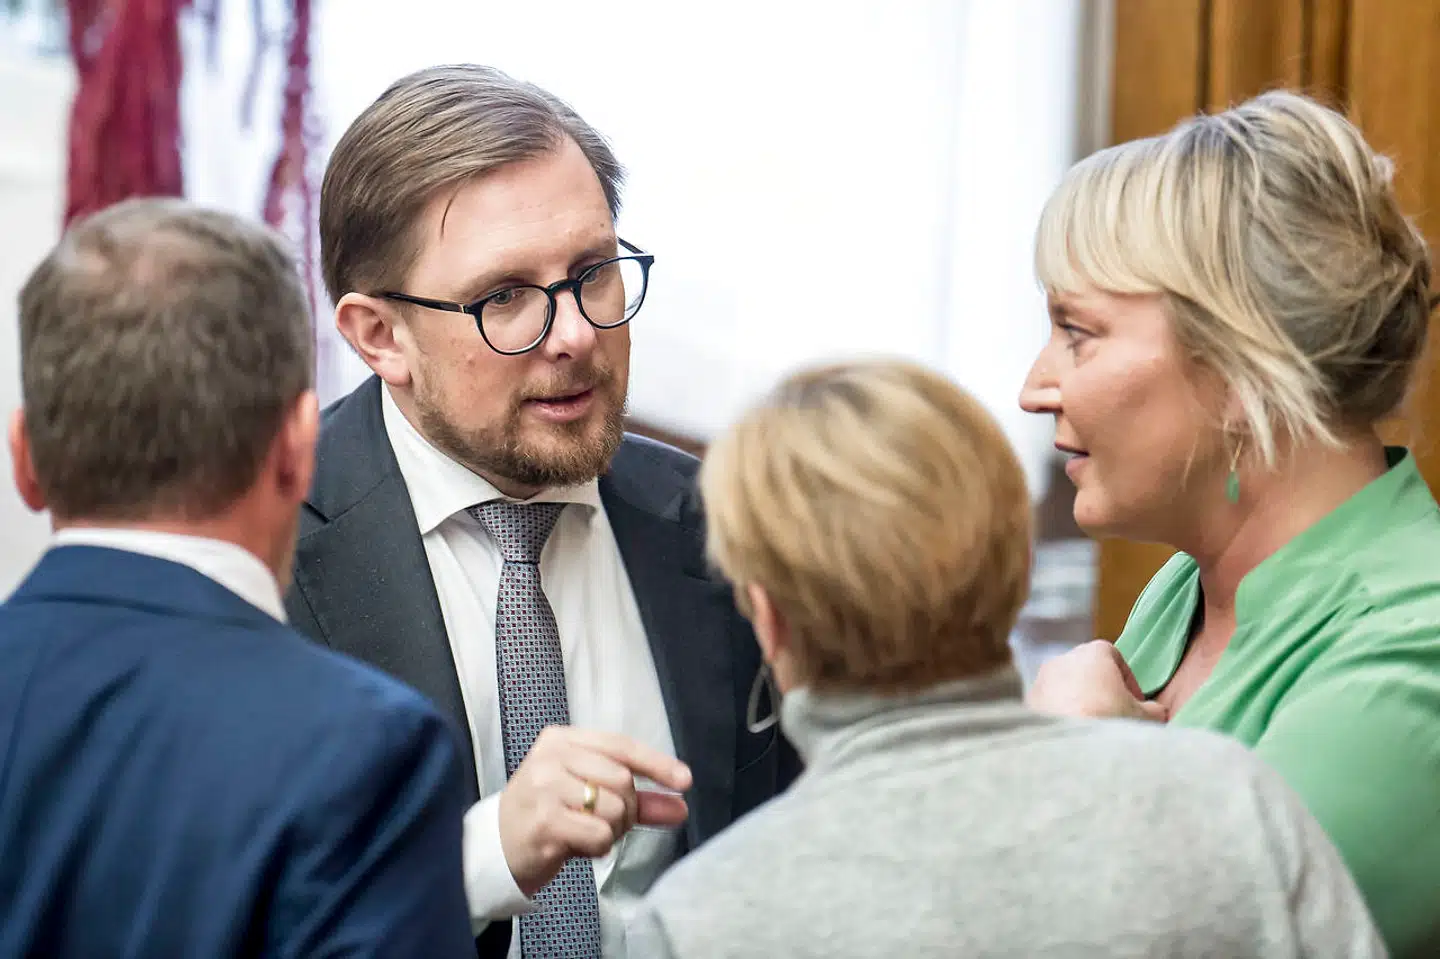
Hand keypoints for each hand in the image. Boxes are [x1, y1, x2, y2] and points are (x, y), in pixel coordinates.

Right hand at [498, 726, 691, 895]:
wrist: (495, 848)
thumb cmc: (547, 816)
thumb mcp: (589, 798)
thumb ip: (638, 801)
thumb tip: (680, 807)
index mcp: (562, 740)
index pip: (621, 746)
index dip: (657, 764)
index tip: (685, 781)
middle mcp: (551, 756)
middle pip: (623, 780)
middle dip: (627, 809)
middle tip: (607, 823)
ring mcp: (545, 787)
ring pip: (614, 808)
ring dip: (612, 831)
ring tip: (588, 833)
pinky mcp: (544, 820)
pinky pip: (599, 835)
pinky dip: (598, 847)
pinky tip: (577, 845)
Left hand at [1026, 640, 1168, 722]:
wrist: (1068, 746)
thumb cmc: (1110, 720)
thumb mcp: (1144, 716)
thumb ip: (1153, 710)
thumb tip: (1155, 711)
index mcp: (1093, 652)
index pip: (1114, 657)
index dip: (1127, 680)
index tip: (1133, 702)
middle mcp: (1063, 658)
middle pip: (1087, 671)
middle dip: (1100, 690)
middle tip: (1113, 715)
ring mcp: (1042, 678)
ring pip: (1065, 687)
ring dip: (1078, 702)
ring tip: (1090, 727)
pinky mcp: (1028, 700)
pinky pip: (1048, 704)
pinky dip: (1059, 714)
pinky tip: (1069, 734)